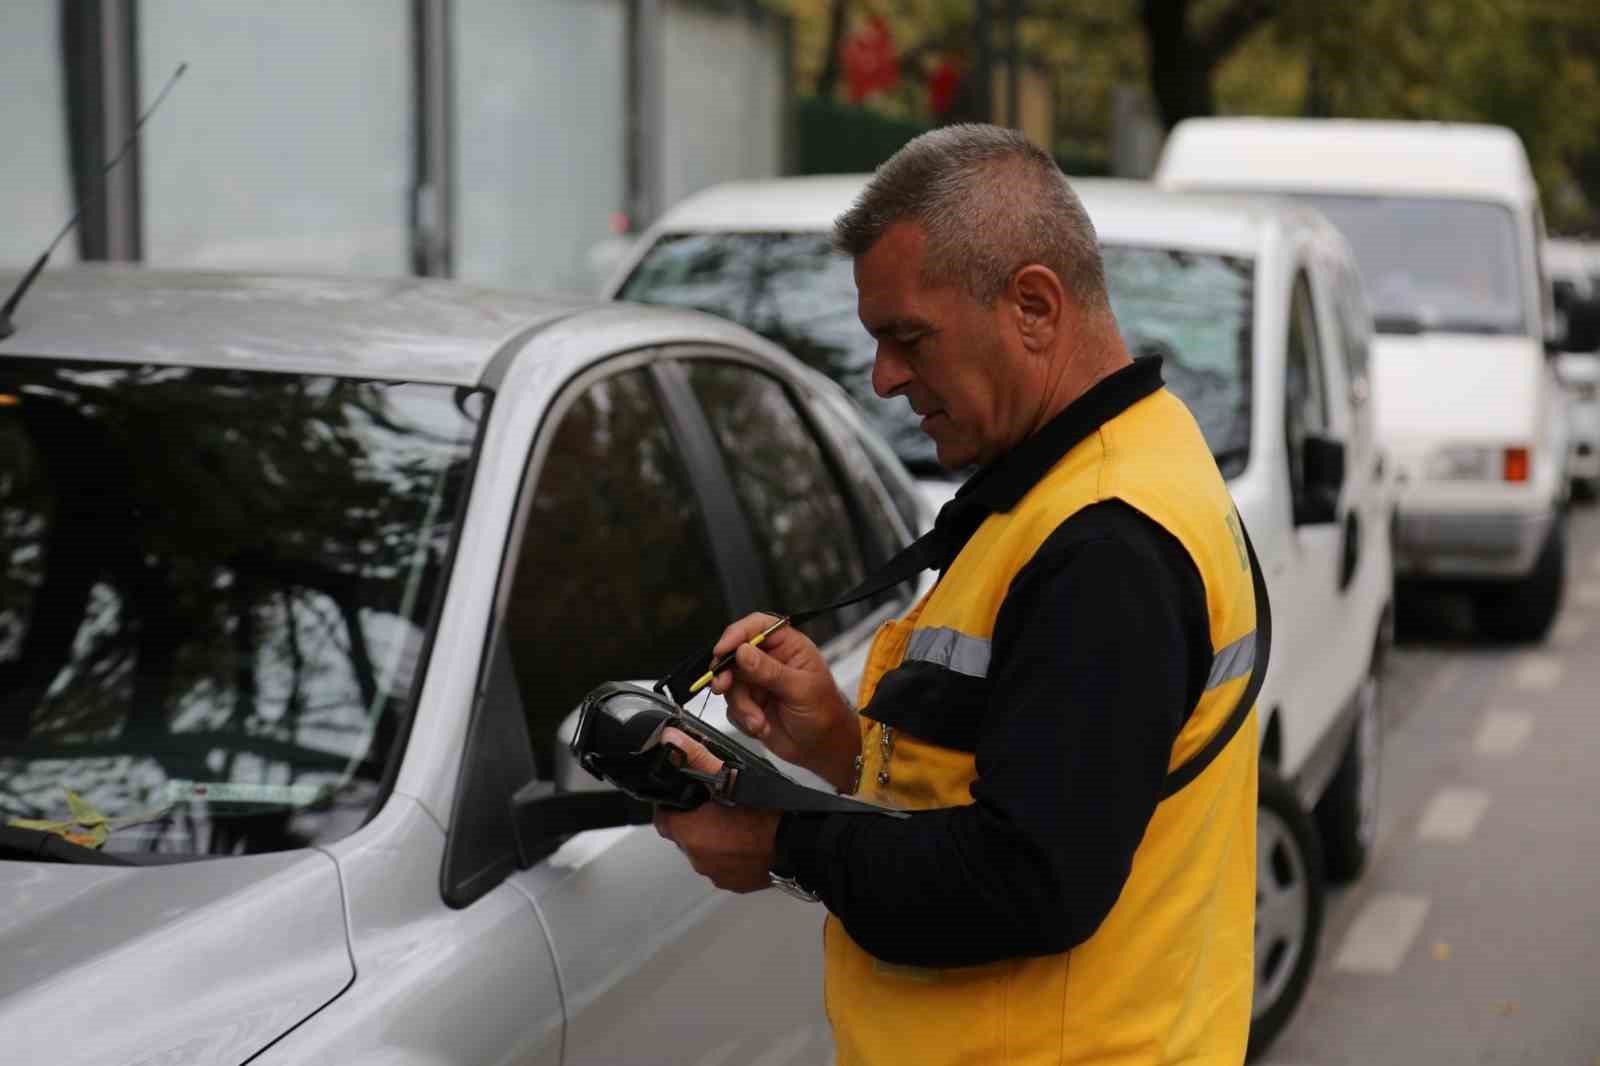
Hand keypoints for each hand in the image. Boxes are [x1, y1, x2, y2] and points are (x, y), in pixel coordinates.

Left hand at [653, 728, 780, 892]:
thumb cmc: (766, 814)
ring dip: (713, 839)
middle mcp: (699, 858)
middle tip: (716, 805)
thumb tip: (671, 740)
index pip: (664, 819)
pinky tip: (746, 841)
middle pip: (685, 835)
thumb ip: (697, 759)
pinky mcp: (734, 883)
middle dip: (695, 822)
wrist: (797, 844)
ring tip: (735, 822)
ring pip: (705, 852)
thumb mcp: (730, 778)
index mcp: (690, 833)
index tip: (687, 797)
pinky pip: (724, 867)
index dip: (673, 805)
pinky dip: (730, 855)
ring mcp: (717, 874)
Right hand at [709, 613, 859, 789]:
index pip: (757, 626)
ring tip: (758, 721)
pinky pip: (731, 706)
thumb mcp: (800, 689)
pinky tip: (761, 726)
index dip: (737, 634)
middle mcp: (769, 660)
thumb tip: (743, 652)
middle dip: (727, 673)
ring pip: (730, 684)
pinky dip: (743, 718)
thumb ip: (770, 671)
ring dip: (741, 705)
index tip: (723, 650)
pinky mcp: (749, 703)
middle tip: (723, 686)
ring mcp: (757, 682)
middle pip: (734, 654)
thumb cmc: (825, 713)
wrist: (823, 748)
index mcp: (788, 646)